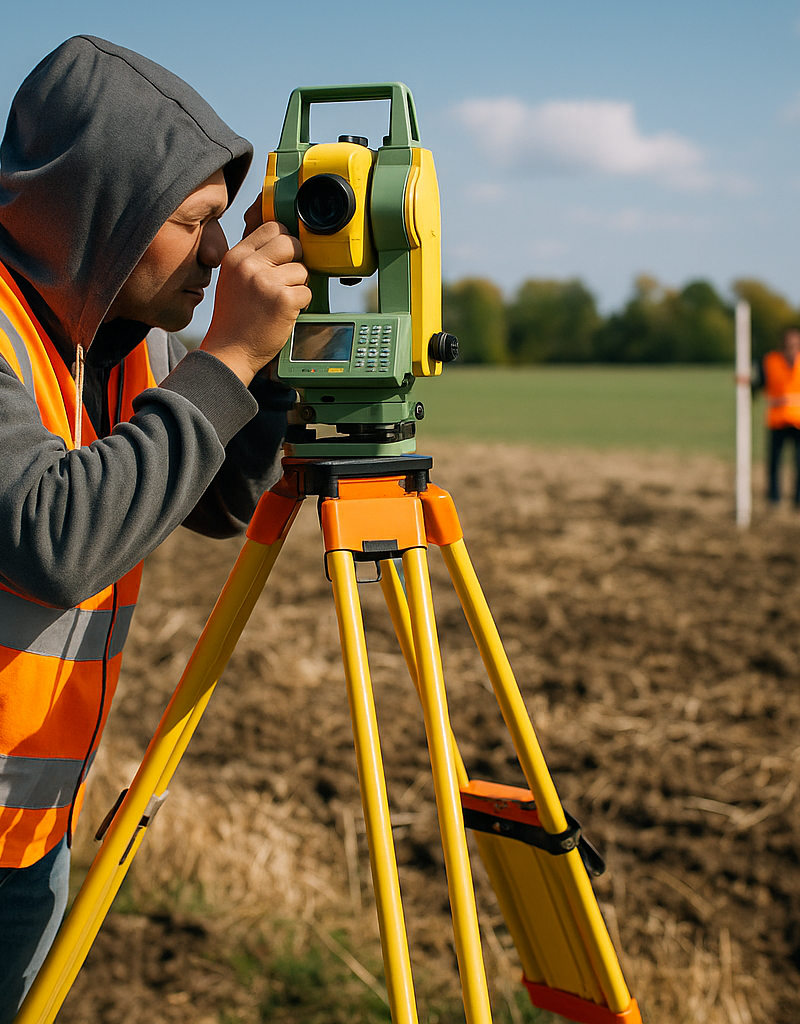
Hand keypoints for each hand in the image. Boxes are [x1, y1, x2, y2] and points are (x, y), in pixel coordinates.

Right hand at [200, 221, 310, 385]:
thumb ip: (253, 257)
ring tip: (280, 301)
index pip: (272, 227)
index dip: (284, 241)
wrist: (230, 350)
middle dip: (296, 260)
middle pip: (290, 242)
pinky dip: (302, 304)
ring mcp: (266, 282)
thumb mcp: (234, 278)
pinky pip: (307, 292)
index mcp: (236, 256)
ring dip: (298, 286)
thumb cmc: (235, 317)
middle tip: (287, 280)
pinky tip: (285, 313)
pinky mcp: (283, 300)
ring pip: (302, 269)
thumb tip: (281, 236)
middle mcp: (249, 265)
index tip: (284, 257)